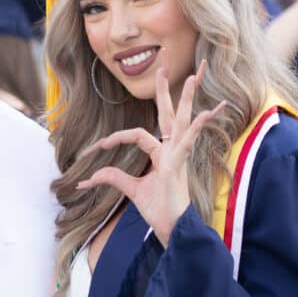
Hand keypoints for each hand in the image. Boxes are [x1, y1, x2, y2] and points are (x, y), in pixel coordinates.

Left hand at [76, 61, 225, 245]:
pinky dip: (196, 128)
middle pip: (168, 115)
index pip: (137, 134)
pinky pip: (188, 143)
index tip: (98, 145)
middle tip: (163, 68)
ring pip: (182, 121)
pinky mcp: (180, 165)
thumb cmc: (158, 209)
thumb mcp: (131, 189)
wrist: (172, 228)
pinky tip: (205, 114)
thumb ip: (114, 178)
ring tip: (193, 77)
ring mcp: (179, 156)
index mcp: (162, 154)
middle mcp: (172, 150)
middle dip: (166, 92)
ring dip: (186, 99)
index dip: (117, 137)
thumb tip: (92, 177)